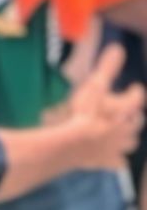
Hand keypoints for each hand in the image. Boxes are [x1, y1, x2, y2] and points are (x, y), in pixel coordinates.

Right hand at [64, 45, 144, 169]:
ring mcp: (117, 147)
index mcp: (127, 110)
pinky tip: (114, 158)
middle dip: (134, 118)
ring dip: (128, 138)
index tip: (134, 88)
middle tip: (128, 113)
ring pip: (130, 143)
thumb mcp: (93, 86)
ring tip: (122, 135)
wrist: (72, 144)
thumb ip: (107, 67)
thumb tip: (118, 47)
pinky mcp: (106, 162)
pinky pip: (117, 162)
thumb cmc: (83, 113)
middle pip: (136, 123)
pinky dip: (116, 159)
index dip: (135, 92)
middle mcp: (127, 129)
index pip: (137, 98)